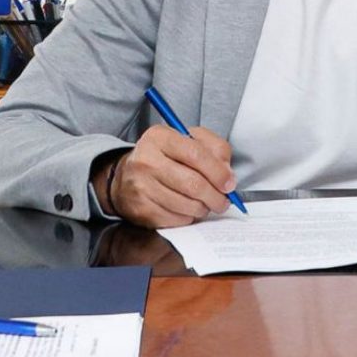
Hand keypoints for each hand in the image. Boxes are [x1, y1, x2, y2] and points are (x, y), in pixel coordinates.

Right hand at [91, 124, 236, 228]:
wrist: (126, 176)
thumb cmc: (164, 157)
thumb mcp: (188, 140)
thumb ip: (214, 148)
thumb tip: (227, 174)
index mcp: (159, 137)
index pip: (196, 154)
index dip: (218, 172)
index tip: (229, 183)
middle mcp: (146, 160)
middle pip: (193, 184)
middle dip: (216, 196)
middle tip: (223, 200)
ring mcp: (141, 186)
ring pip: (187, 205)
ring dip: (203, 208)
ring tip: (203, 202)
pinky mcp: (141, 209)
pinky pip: (177, 220)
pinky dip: (188, 217)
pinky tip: (186, 208)